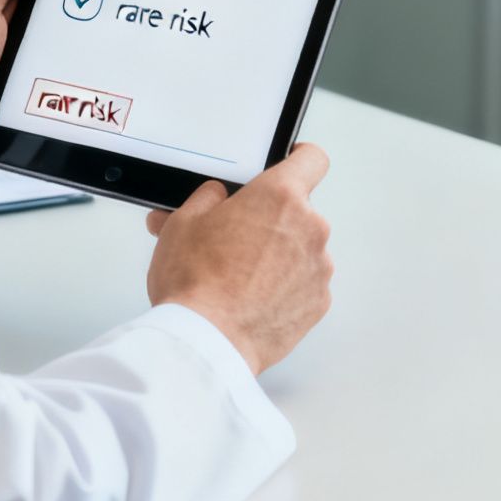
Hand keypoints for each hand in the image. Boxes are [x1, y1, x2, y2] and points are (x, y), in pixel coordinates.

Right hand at [143, 144, 334, 375]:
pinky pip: (303, 284)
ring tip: (239, 277)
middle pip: (298, 210)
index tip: (290, 163)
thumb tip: (213, 197)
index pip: (312, 159)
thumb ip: (206, 199)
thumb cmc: (195, 282)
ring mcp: (318, 268)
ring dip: (278, 256)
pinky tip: (252, 300)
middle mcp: (309, 228)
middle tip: (235, 239)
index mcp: (279, 196)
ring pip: (301, 249)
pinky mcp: (318, 303)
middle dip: (270, 220)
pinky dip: (284, 288)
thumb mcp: (182, 223)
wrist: (207, 342)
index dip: (299, 158)